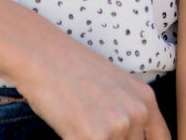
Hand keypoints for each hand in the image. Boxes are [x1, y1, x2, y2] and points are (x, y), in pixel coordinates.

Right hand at [11, 34, 171, 139]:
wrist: (41, 54)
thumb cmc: (71, 68)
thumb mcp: (112, 85)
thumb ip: (128, 112)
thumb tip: (131, 136)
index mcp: (145, 100)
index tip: (125, 138)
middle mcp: (136, 113)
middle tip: (90, 122)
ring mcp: (116, 126)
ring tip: (77, 122)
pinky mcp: (92, 137)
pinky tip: (68, 129)